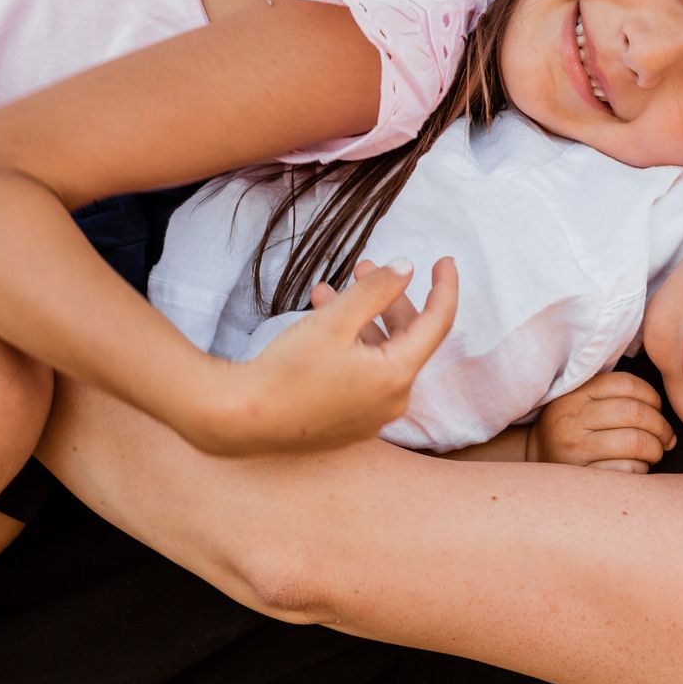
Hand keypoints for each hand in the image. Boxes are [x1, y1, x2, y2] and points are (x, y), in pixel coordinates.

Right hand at [197, 257, 458, 453]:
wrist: (238, 420)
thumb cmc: (285, 371)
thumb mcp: (334, 321)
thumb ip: (375, 290)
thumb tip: (407, 268)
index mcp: (397, 376)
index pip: (438, 323)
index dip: (444, 287)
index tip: (445, 260)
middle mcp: (393, 401)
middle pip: (407, 338)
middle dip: (387, 298)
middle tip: (364, 266)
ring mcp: (372, 416)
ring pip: (380, 355)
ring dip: (361, 319)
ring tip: (326, 291)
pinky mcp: (349, 423)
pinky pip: (363, 376)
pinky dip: (351, 346)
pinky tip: (320, 322)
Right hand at [530, 371, 676, 473]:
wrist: (533, 459)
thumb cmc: (570, 428)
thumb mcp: (580, 401)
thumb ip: (610, 393)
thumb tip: (659, 404)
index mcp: (576, 394)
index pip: (626, 384)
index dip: (652, 396)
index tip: (657, 409)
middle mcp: (572, 419)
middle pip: (635, 413)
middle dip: (661, 426)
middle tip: (665, 437)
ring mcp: (575, 450)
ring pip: (635, 442)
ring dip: (655, 449)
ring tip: (654, 452)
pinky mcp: (582, 477)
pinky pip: (627, 470)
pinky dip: (641, 469)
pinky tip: (637, 468)